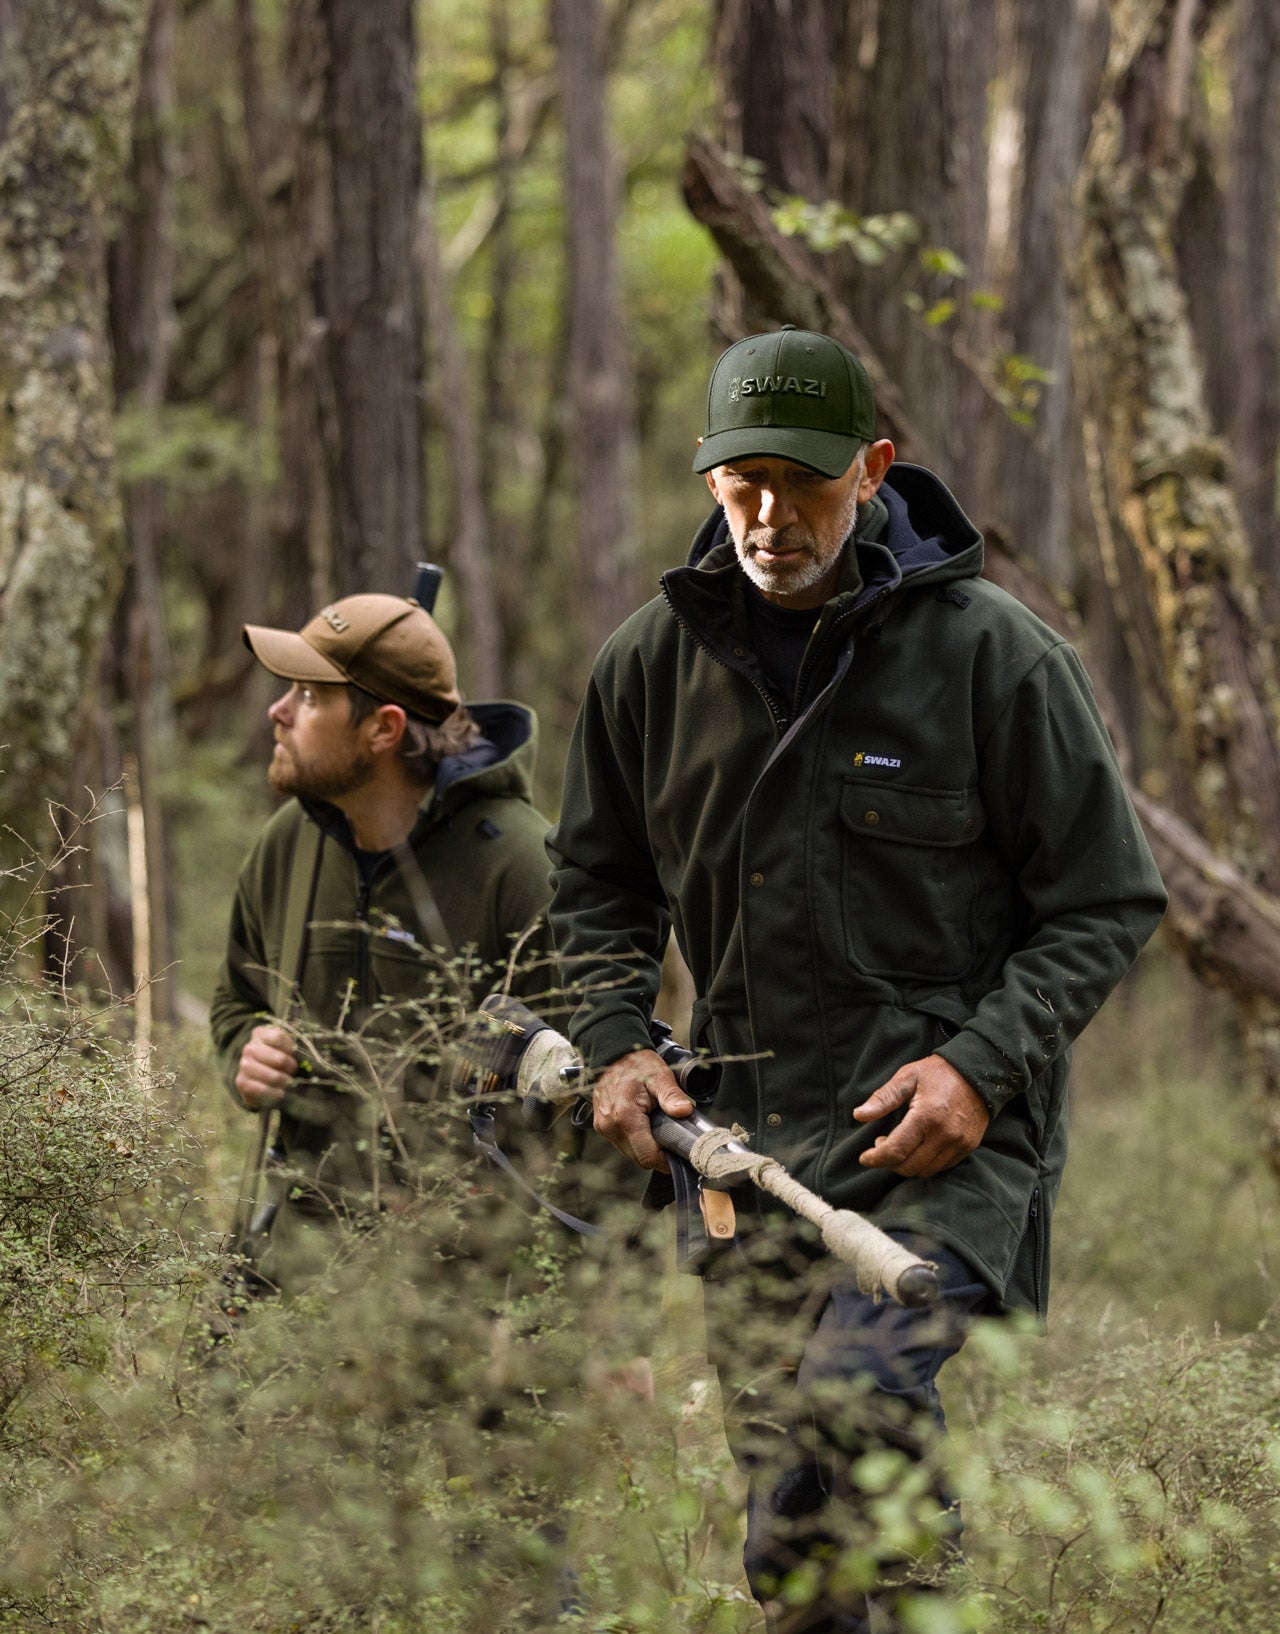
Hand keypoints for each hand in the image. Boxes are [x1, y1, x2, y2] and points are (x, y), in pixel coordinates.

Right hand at [235, 1023, 296, 1109]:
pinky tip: (280, 1093)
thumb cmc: (275, 1059)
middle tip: (293, 1071)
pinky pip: (262, 1089)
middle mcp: (249, 1048)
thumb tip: (300, 1051)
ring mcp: (244, 1065)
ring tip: (288, 1082)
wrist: (258, 1080)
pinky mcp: (242, 1082)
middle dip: (290, 1067)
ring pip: (272, 1075)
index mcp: (260, 1034)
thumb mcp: (283, 1048)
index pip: (279, 1037)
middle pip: (279, 1059)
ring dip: (283, 1081)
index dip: (290, 1048)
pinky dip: (274, 1092)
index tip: (294, 1053)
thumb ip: (289, 1046)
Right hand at [592, 1048, 694, 1170]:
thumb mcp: (659, 1076)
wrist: (612, 1052)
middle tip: (674, 1145)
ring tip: (661, 1134)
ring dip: (646, 1149)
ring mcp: (603, 1127)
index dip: (666, 1162)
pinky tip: (646, 1129)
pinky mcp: (601, 1126)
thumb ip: (672, 1095)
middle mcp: (610, 1126)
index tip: (680, 1157)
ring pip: (630, 1153)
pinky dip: (636, 1142)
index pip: (647, 1156)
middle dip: (658, 1155)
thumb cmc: (635, 1063)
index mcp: (624, 1117)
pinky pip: (622, 1144)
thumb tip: (685, 1111)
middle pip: (639, 1158)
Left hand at [854, 1053, 988, 1176]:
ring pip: (925, 1170)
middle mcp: (945, 1134)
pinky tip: (917, 1148)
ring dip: (906, 1165)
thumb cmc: (938, 1073)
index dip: (876, 1158)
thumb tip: (859, 1115)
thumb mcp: (907, 1077)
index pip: (896, 1150)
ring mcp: (959, 1143)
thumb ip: (883, 1098)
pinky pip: (941, 1167)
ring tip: (898, 1146)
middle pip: (909, 1166)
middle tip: (881, 1146)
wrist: (977, 1073)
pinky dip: (924, 1164)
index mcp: (926, 1116)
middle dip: (889, 1162)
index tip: (864, 1157)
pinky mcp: (968, 1147)